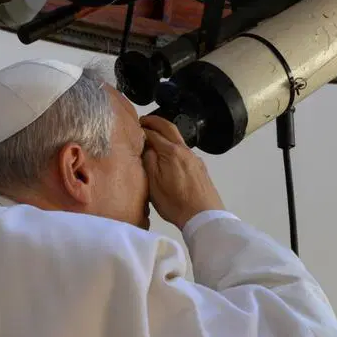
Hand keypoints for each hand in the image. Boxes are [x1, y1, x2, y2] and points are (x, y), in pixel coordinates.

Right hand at [142, 114, 224, 229]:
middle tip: (143, 120)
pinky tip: (168, 155)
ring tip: (153, 138)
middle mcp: (185, 150)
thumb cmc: (175, 202)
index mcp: (172, 152)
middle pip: (169, 128)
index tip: (133, 126)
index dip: (142, 129)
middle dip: (155, 121)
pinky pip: (184, 150)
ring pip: (178, 139)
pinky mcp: (200, 167)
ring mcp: (194, 158)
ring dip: (165, 133)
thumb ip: (149, 161)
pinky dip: (174, 145)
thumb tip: (147, 146)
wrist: (204, 215)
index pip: (154, 133)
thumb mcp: (154, 184)